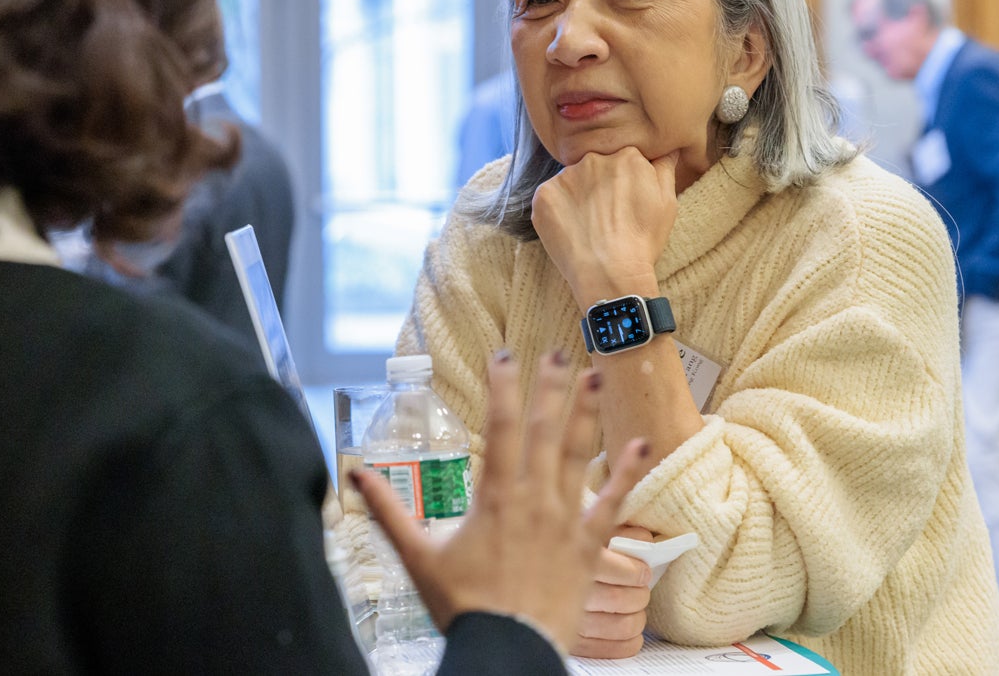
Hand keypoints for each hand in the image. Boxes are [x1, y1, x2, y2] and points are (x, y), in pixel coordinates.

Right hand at [353, 350, 648, 651]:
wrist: (508, 650)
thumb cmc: (464, 607)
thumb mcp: (416, 557)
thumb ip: (386, 511)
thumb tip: (355, 476)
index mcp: (494, 497)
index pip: (500, 427)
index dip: (503, 386)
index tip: (504, 355)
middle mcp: (533, 499)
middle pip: (544, 430)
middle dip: (551, 387)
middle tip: (559, 352)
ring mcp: (565, 519)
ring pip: (579, 455)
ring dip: (587, 413)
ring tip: (597, 376)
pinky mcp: (589, 545)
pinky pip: (614, 503)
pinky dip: (629, 473)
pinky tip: (642, 444)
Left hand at [530, 148, 678, 306]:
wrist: (610, 273)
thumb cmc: (642, 241)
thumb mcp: (667, 203)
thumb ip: (664, 168)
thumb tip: (667, 148)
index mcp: (627, 156)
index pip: (621, 159)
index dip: (622, 182)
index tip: (623, 202)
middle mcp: (594, 159)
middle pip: (595, 167)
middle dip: (599, 185)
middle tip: (606, 216)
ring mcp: (566, 176)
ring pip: (571, 181)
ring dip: (577, 196)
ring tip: (588, 226)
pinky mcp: (544, 194)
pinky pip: (550, 196)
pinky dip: (557, 210)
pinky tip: (571, 229)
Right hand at [572, 524, 653, 657]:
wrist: (522, 578)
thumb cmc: (561, 552)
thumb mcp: (587, 529)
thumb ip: (617, 532)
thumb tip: (646, 540)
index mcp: (576, 559)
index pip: (626, 572)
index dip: (638, 572)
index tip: (641, 571)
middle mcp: (570, 592)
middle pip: (625, 599)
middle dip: (640, 594)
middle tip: (638, 588)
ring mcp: (571, 621)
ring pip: (624, 626)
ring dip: (637, 617)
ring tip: (633, 607)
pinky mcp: (574, 644)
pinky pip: (614, 648)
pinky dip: (630, 641)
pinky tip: (629, 630)